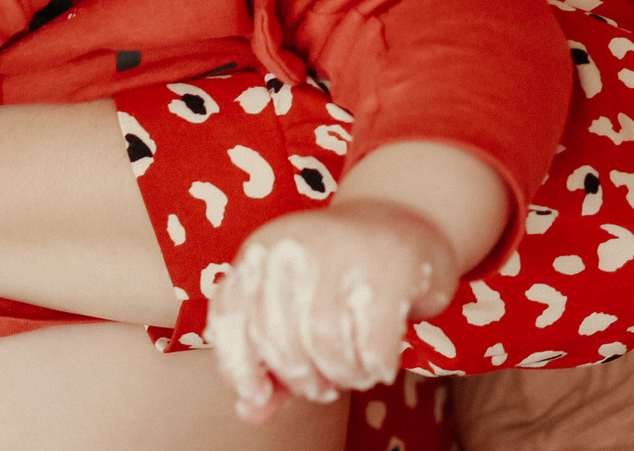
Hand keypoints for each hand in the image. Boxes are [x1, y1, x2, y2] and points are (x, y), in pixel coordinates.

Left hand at [203, 199, 458, 422]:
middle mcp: (296, 243)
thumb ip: (269, 363)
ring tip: (353, 373)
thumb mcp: (295, 308)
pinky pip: (372, 340)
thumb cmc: (338, 279)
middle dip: (302, 378)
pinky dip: (374, 365)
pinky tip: (379, 362)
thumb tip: (251, 411)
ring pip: (325, 342)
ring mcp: (344, 249)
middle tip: (324, 384)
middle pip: (280, 338)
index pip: (231, 315)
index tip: (258, 393)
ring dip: (341, 374)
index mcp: (261, 249)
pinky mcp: (391, 265)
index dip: (239, 364)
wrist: (403, 222)